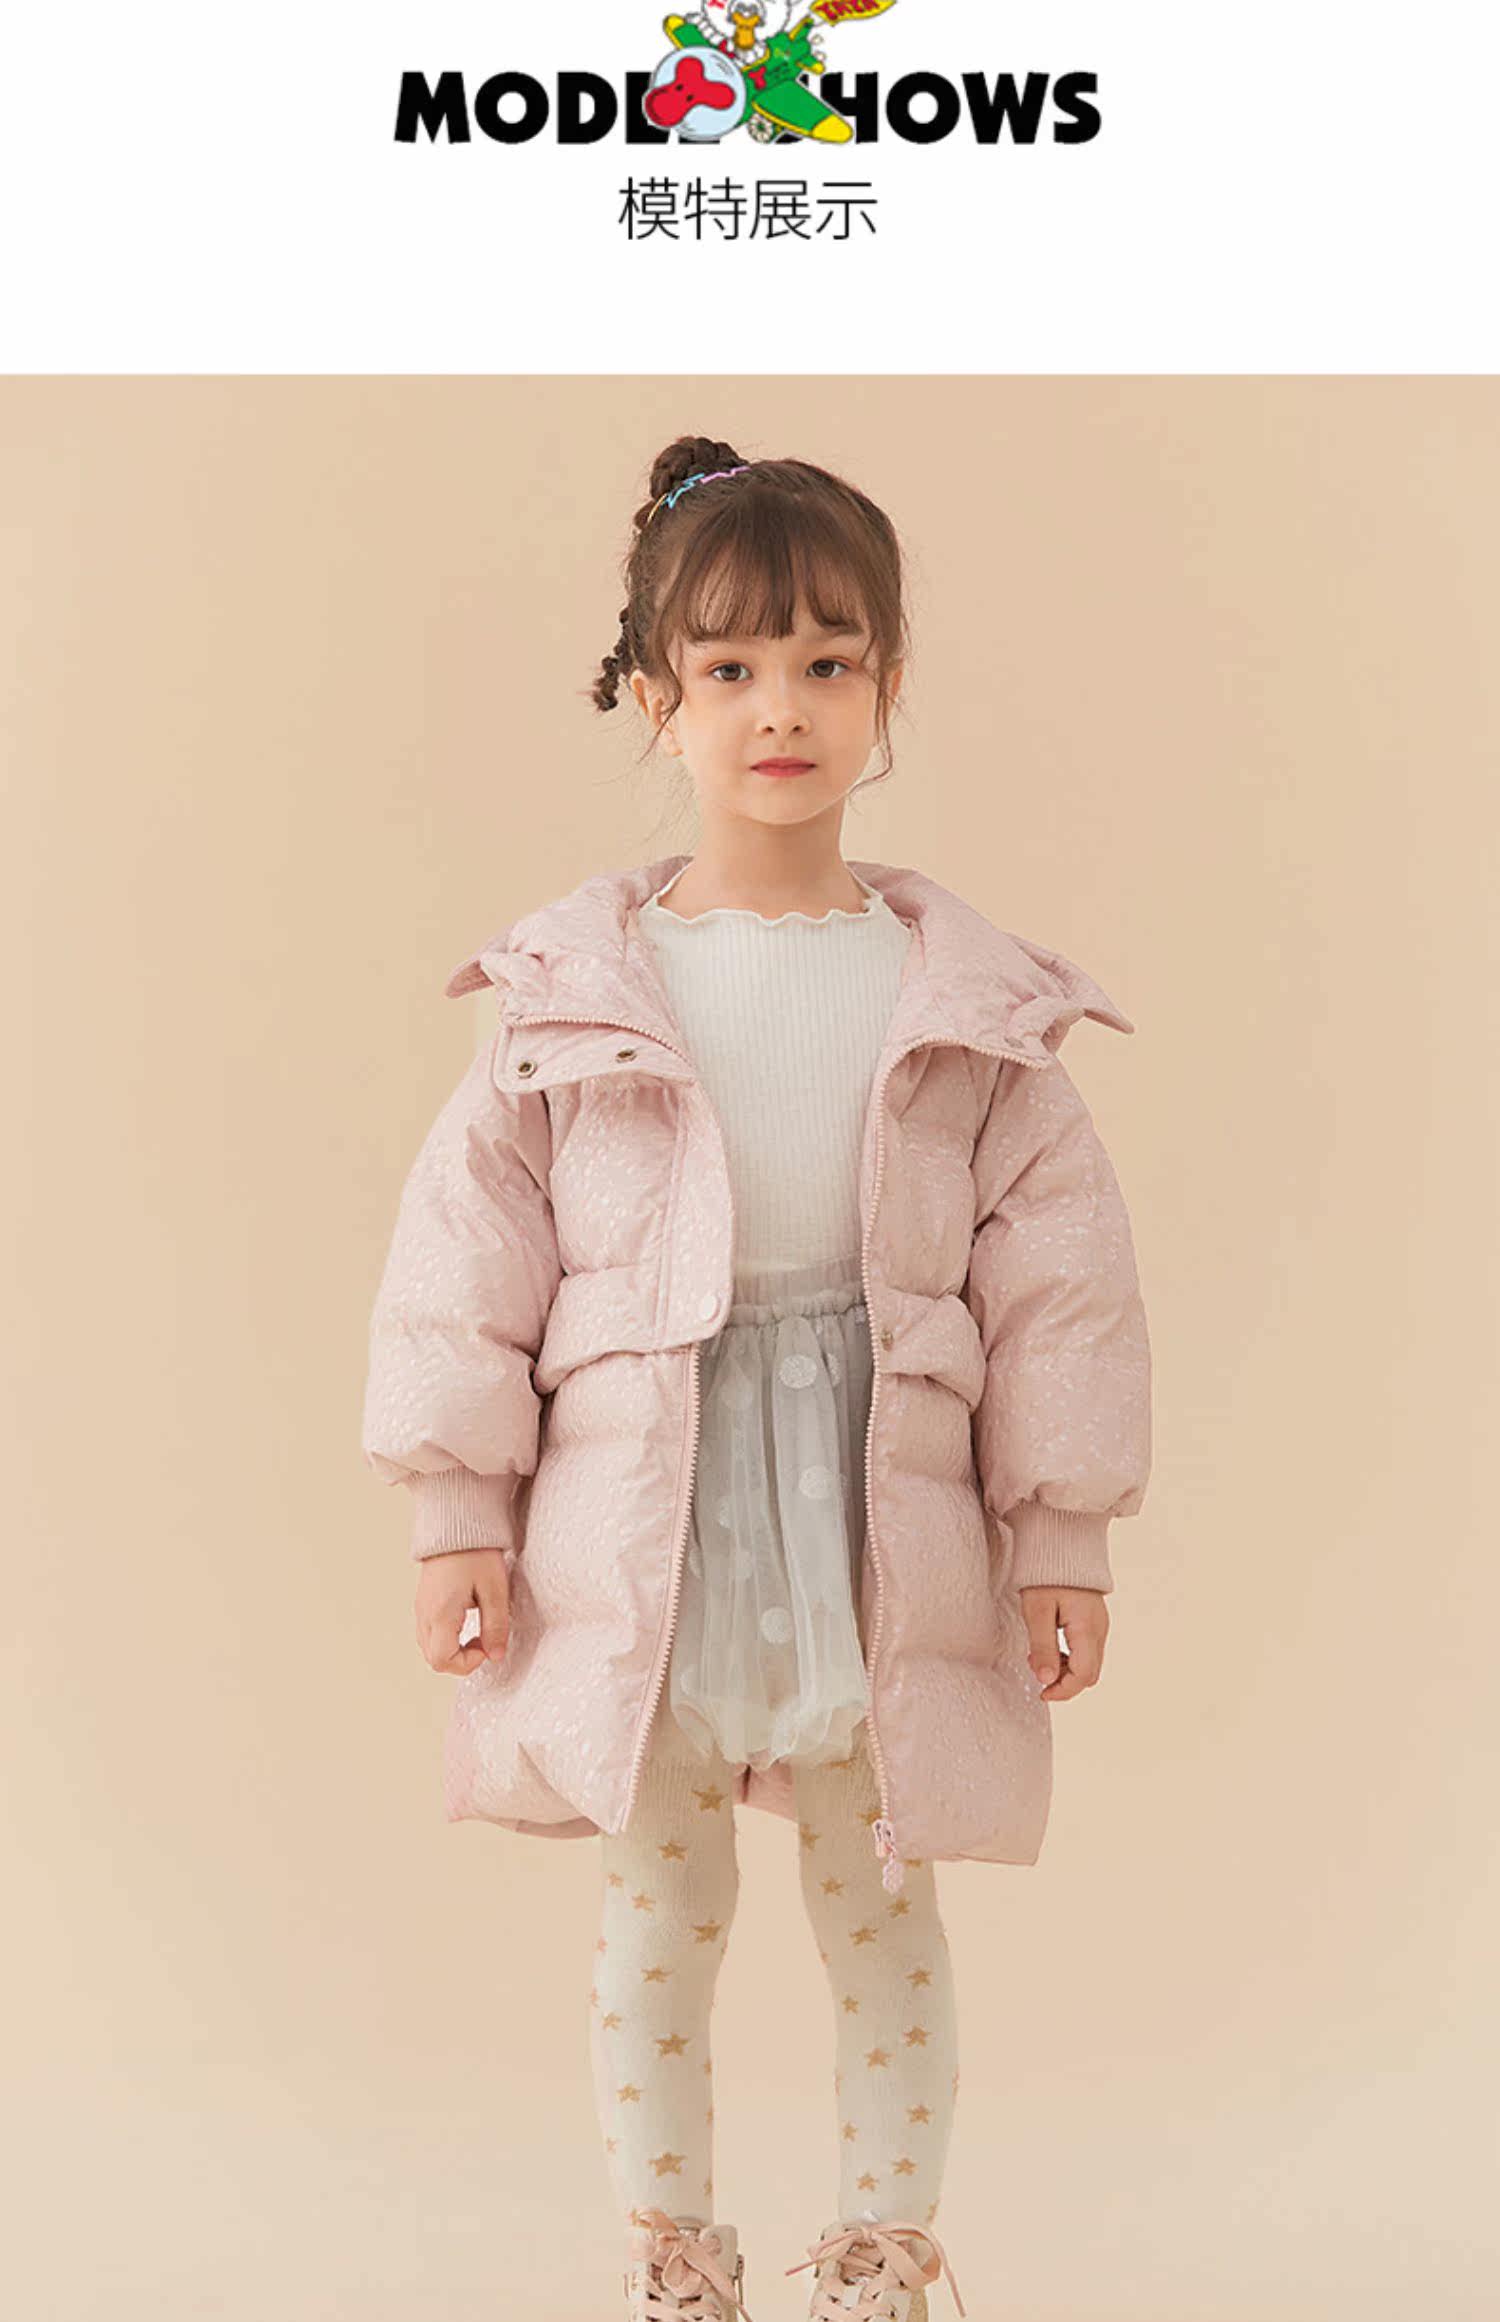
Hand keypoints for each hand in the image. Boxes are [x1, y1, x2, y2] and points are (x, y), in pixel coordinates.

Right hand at [414, 1547, 510, 1674]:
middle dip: (460, 1660)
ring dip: (453, 1649)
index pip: (442, 1660)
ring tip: (477, 1630)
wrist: (457, 1523)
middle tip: (484, 1641)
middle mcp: (425, 1614)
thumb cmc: (477, 1553)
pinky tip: (466, 1619)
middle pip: (433, 1659)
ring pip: (429, 1647)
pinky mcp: (423, 1600)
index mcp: (440, 1614)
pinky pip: (429, 1632)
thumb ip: (496, 1626)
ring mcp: (421, 1607)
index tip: (487, 1645)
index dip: (467, 1663)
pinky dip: (446, 1637)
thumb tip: (496, 1656)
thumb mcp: (494, 1589)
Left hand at [1019, 1585, 1107, 1699]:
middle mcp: (1099, 1630)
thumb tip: (1045, 1680)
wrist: (1061, 1545)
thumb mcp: (1037, 1612)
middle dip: (1063, 1681)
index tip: (1041, 1692)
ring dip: (1065, 1669)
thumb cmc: (1046, 1576)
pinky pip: (1087, 1650)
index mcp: (1087, 1629)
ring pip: (1088, 1664)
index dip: (1063, 1690)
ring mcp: (1099, 1626)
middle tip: (1037, 1668)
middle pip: (1089, 1674)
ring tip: (1038, 1654)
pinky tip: (1050, 1645)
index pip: (1083, 1675)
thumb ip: (1043, 1647)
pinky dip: (1069, 1657)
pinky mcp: (1094, 1621)